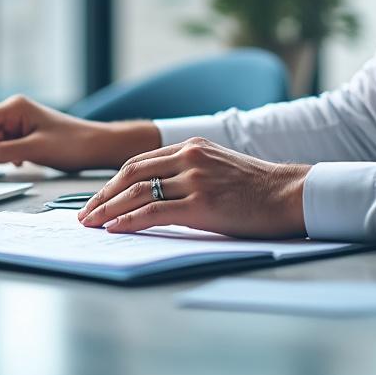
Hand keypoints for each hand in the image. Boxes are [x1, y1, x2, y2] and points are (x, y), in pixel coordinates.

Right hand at [0, 95, 160, 172]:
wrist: (96, 146)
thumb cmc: (72, 144)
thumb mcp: (36, 149)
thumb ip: (5, 152)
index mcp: (15, 107)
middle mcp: (14, 110)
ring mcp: (19, 121)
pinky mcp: (25, 133)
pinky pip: (3, 143)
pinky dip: (0, 155)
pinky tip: (10, 166)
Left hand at [77, 137, 309, 238]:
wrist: (291, 194)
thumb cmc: (258, 188)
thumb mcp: (219, 167)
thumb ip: (189, 171)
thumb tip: (157, 193)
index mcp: (191, 146)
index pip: (139, 161)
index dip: (113, 182)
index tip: (97, 197)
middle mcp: (189, 157)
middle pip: (131, 174)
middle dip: (103, 195)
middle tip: (84, 212)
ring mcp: (195, 179)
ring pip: (138, 192)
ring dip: (108, 209)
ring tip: (91, 223)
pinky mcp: (202, 204)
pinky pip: (155, 212)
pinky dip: (130, 220)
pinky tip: (114, 228)